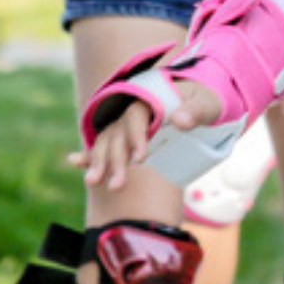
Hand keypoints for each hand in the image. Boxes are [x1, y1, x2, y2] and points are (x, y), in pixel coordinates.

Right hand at [71, 76, 221, 188]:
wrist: (202, 99)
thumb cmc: (207, 99)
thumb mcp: (209, 102)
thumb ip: (196, 111)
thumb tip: (178, 120)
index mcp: (151, 97)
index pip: (136, 116)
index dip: (136, 136)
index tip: (142, 157)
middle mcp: (134, 110)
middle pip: (119, 133)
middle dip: (116, 160)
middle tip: (119, 186)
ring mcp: (127, 123)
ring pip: (108, 141)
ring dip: (99, 162)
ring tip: (93, 182)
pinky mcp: (125, 137)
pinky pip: (105, 144)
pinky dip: (90, 153)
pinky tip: (75, 162)